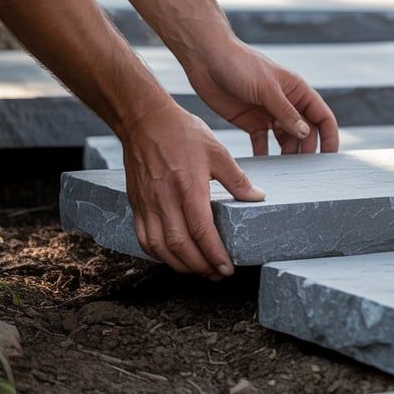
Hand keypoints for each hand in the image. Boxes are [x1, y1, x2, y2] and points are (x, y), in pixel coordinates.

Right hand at [121, 104, 263, 278]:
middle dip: (200, 266)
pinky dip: (158, 254)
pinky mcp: (136, 203)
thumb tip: (258, 197)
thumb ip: (237, 179)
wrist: (143, 119)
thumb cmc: (182, 132)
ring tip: (198, 269)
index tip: (227, 268)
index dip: (214, 255)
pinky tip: (173, 256)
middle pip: (179, 247)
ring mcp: (147, 204)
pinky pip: (144, 238)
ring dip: (179, 265)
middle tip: (217, 274)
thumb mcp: (217, 152)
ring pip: (159, 248)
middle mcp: (164, 200)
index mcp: (188, 188)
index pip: (201, 232)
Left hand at [184, 40, 339, 155]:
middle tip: (302, 170)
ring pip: (286, 140)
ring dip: (287, 155)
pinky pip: (262, 143)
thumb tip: (306, 133)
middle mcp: (287, 104)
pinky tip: (264, 166)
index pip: (322, 116)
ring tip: (284, 171)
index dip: (330, 136)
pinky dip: (264, 155)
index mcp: (297, 91)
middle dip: (307, 150)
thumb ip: (286, 112)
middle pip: (305, 133)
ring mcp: (269, 114)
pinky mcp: (251, 122)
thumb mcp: (267, 88)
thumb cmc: (239, 64)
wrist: (206, 59)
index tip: (330, 156)